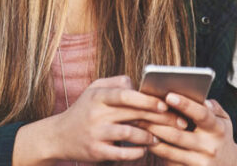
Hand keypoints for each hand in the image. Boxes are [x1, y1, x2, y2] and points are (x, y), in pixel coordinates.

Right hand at [14, 75, 187, 164]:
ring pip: (130, 134)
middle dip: (160, 119)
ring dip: (149, 136)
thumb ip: (117, 82)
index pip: (126, 94)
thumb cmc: (84, 110)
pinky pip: (122, 153)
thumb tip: (140, 84)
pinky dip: (137, 152)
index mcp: (99, 95)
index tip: (165, 104)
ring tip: (159, 137)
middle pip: (134, 114)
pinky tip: (145, 149)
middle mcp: (96, 113)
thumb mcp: (95, 89)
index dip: (147, 99)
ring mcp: (96, 133)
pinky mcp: (95, 151)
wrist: (57, 136)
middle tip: (179, 123)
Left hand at [143, 93, 236, 165]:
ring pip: (169, 150)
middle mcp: (209, 147)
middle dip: (156, 123)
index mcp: (218, 129)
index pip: (201, 115)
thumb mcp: (224, 121)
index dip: (186, 105)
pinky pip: (169, 162)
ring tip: (137, 127)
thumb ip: (213, 107)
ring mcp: (199, 163)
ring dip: (151, 138)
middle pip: (177, 135)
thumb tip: (201, 98)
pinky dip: (156, 152)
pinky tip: (145, 143)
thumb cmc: (221, 137)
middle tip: (139, 112)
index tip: (169, 95)